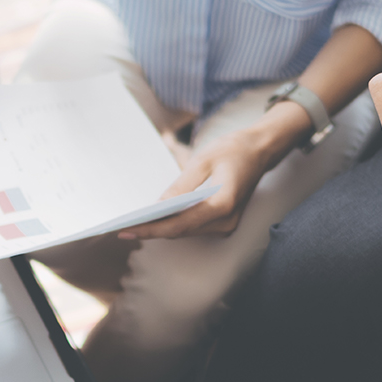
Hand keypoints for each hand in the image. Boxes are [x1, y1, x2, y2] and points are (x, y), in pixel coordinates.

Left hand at [118, 101, 307, 239]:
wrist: (260, 150)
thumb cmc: (232, 150)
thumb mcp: (202, 161)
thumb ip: (180, 187)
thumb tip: (157, 208)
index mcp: (223, 204)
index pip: (180, 224)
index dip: (152, 229)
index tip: (127, 230)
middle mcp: (226, 221)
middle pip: (181, 231)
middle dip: (151, 230)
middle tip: (121, 228)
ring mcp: (227, 224)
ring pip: (186, 231)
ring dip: (161, 228)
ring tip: (133, 224)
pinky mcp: (223, 222)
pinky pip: (193, 226)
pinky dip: (174, 223)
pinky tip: (154, 219)